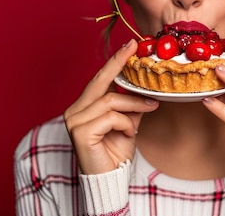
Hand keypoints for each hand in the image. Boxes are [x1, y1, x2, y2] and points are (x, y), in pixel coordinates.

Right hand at [63, 39, 158, 174]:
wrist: (110, 179)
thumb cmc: (115, 152)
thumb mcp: (128, 123)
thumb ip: (132, 104)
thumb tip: (145, 86)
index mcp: (84, 105)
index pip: (100, 79)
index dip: (115, 61)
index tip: (129, 45)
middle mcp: (75, 110)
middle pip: (100, 82)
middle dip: (119, 63)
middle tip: (135, 48)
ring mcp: (75, 120)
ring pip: (111, 100)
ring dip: (134, 104)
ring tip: (150, 108)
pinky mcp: (80, 132)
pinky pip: (111, 117)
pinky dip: (126, 123)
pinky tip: (130, 133)